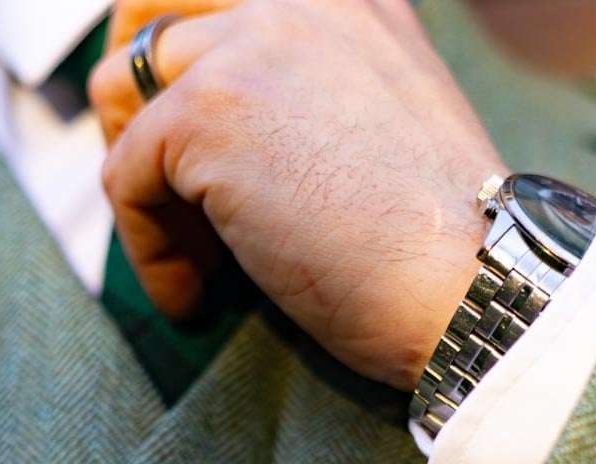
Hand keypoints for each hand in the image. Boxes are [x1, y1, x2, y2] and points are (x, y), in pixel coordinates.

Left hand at [90, 0, 508, 390]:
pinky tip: (195, 301)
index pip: (222, 4)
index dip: (182, 66)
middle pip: (151, 20)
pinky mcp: (205, 112)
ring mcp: (248, 44)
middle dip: (134, 108)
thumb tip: (238, 147)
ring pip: (127, 100)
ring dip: (147, 193)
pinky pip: (125, 180)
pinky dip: (150, 253)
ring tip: (196, 267)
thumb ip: (314, 104)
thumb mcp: (381, 133)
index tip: (187, 151)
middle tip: (156, 194)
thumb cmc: (440, 248)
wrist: (471, 284)